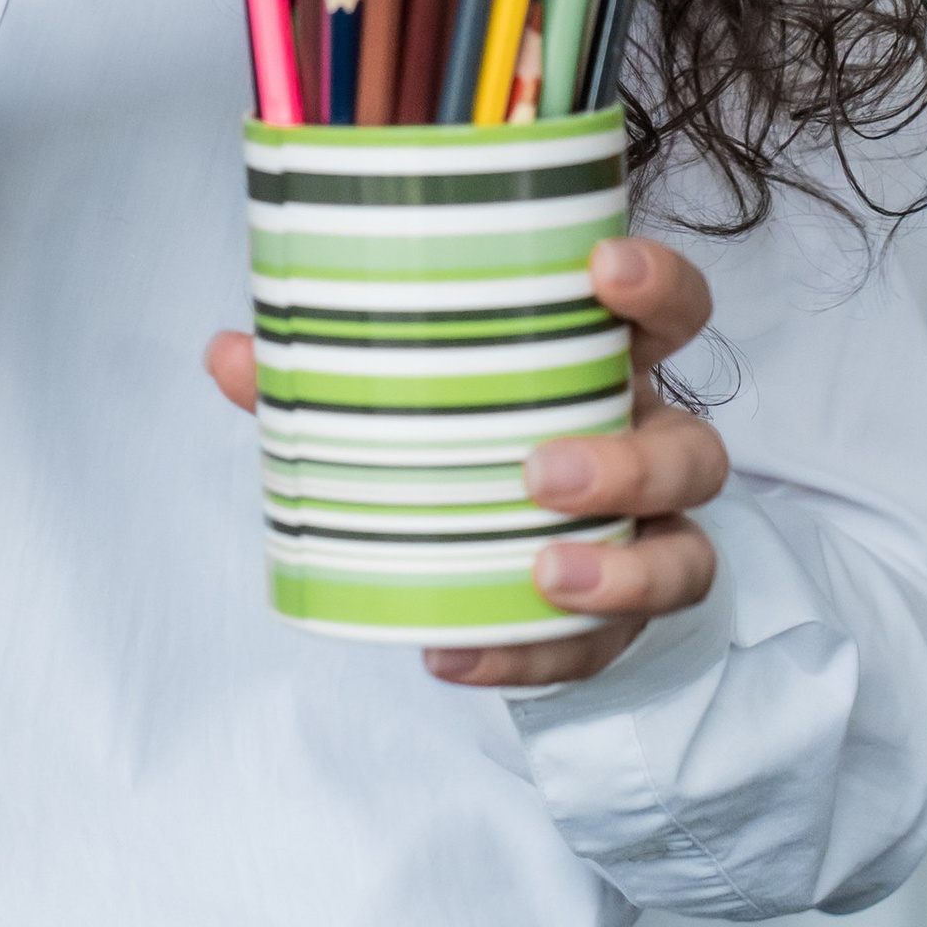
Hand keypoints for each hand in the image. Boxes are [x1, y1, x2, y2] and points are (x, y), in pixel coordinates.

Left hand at [204, 233, 725, 687]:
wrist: (490, 543)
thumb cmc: (456, 432)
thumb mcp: (395, 392)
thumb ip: (319, 374)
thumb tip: (231, 355)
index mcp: (604, 369)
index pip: (674, 311)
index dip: (659, 283)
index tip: (602, 269)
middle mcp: (647, 447)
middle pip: (695, 450)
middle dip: (630, 463)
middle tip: (539, 475)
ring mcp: (648, 539)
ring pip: (686, 556)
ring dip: (620, 572)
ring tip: (541, 578)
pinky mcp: (621, 620)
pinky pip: (606, 649)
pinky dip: (532, 657)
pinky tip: (454, 656)